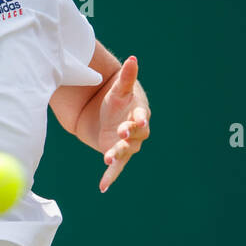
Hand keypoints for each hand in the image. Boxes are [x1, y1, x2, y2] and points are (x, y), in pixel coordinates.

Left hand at [95, 56, 148, 192]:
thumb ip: (126, 76)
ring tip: (107, 158)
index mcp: (139, 112)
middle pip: (136, 135)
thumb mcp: (118, 88)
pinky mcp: (116, 155)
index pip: (142, 116)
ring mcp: (127, 144)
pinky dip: (110, 177)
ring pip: (125, 151)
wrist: (103, 114)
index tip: (137, 121)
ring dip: (117, 154)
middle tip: (121, 134)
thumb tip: (132, 58)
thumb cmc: (114, 99)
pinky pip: (116, 168)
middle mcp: (136, 130)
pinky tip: (102, 187)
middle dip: (129, 136)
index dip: (140, 119)